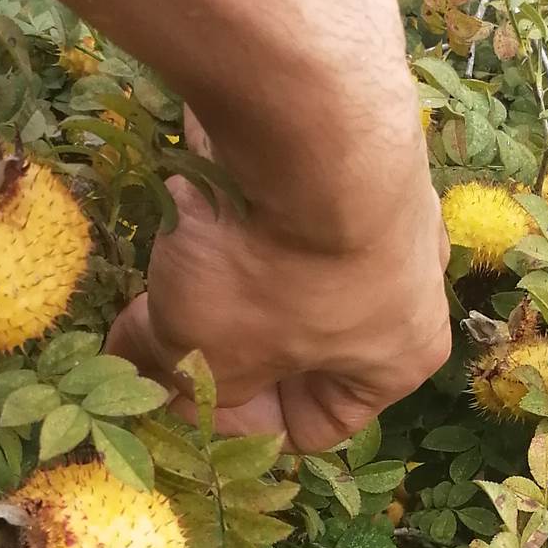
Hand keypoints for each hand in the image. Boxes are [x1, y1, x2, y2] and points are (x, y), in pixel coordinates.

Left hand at [107, 111, 451, 452]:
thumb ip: (171, 374)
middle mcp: (413, 288)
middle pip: (297, 341)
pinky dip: (237, 211)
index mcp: (401, 358)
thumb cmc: (275, 270)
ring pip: (290, 268)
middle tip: (156, 326)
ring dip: (225, 273)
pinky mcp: (355, 151)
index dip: (234, 423)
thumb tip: (133, 373)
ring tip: (169, 259)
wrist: (311, 122)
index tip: (177, 390)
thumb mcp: (205, 351)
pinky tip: (191, 200)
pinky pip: (286, 203)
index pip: (315, 426)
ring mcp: (393, 210)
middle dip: (221, 339)